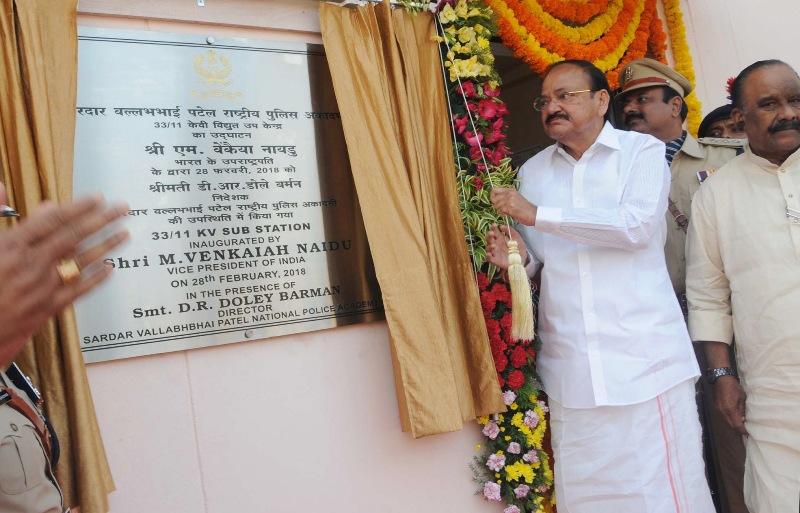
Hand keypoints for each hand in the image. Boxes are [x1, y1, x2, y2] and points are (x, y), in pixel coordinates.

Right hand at [0, 185, 129, 365]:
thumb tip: (2, 187)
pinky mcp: (46, 308)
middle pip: (73, 236)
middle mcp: (29, 264)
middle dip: (101, 220)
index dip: (78, 207)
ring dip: (106, 245)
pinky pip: (78, 290)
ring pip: (81, 262)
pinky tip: (110, 267)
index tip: (98, 197)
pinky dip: (96, 278)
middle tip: (123, 208)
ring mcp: (40, 287)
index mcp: (11, 246)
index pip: (52, 220)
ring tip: (125, 232)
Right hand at [486, 223, 527, 269]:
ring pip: (488, 248)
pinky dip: (488, 256)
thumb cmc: (518, 247)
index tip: (494, 225)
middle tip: (491, 233)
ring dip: (489, 246)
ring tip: (494, 246)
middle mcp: (496, 244)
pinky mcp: (495, 260)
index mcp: (500, 238)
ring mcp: (495, 252)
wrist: (523, 259)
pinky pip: (489, 259)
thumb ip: (510, 231)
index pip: (495, 232)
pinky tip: (489, 254)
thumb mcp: (516, 237)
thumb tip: (502, 226)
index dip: (493, 228)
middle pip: (489, 239)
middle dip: (489, 236)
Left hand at [490, 187, 536, 225]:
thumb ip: (506, 196)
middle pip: (494, 198)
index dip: (492, 196)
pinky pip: (501, 210)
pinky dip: (503, 214)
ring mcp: (510, 201)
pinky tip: (508, 214)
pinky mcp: (511, 208)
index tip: (495, 201)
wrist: (534, 214)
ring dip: (499, 210)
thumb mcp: (515, 198)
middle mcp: (510, 194)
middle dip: (496, 205)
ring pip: (496, 205)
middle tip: (501, 209)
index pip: (494, 189)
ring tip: (506, 212)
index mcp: (510, 190)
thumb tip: (495, 199)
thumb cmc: (525, 208)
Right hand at [714, 377, 748, 435]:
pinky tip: (733, 416)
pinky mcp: (716, 406)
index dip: (742, 430)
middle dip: (738, 428)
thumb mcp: (741, 398)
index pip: (736, 424)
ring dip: (733, 423)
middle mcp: (722, 411)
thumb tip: (743, 419)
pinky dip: (729, 418)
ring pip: (726, 420)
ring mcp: (718, 409)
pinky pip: (723, 416)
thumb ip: (742, 410)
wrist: (721, 378)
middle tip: (745, 430)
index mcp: (730, 409)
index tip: (748, 433)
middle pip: (731, 424)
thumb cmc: (734, 387)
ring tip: (740, 423)